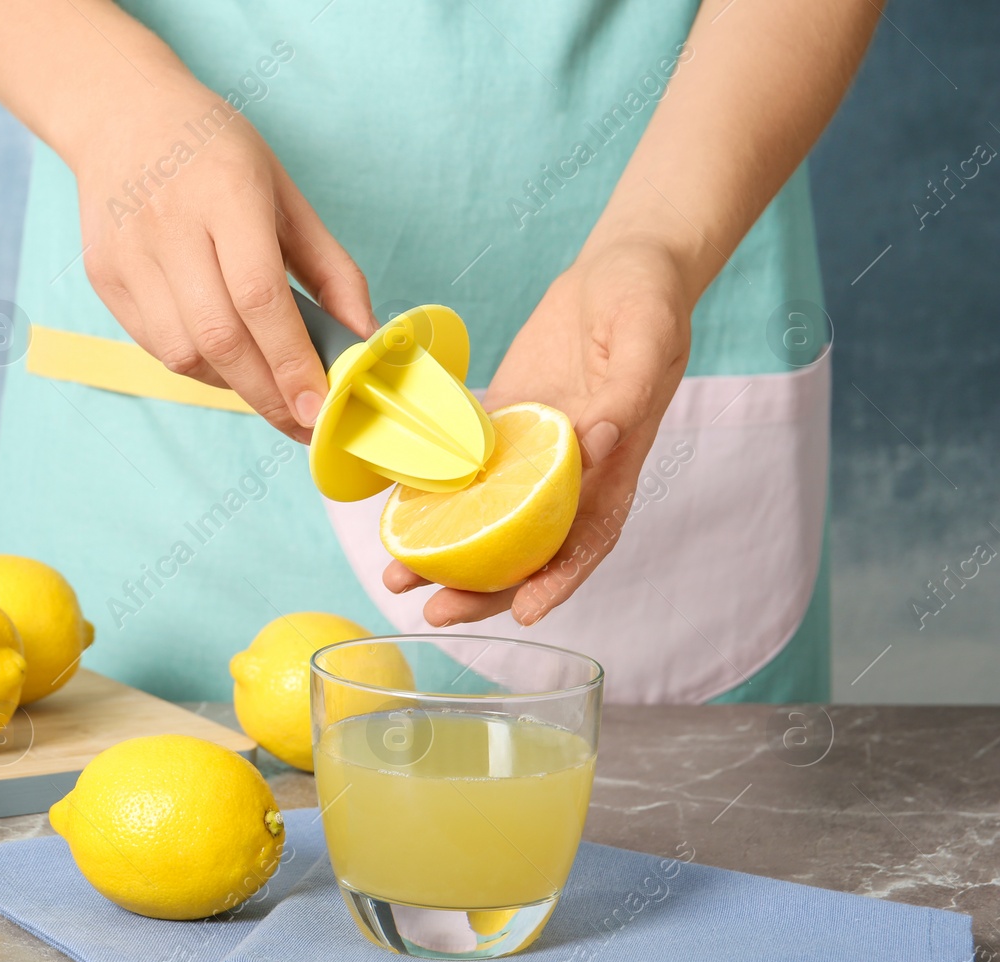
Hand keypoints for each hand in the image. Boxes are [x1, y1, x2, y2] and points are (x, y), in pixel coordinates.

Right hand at [71, 87, 375, 441]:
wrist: (121, 115)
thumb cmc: (215, 153)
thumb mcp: (285, 193)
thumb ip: (330, 268)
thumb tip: (363, 338)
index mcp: (225, 192)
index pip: (259, 297)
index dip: (291, 362)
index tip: (319, 407)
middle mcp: (169, 223)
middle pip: (220, 338)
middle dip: (268, 393)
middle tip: (303, 421)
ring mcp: (128, 254)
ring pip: (184, 353)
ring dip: (234, 384)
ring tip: (265, 381)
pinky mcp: (103, 278)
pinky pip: (157, 346)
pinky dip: (199, 365)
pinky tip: (223, 355)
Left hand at [383, 238, 692, 624]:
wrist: (622, 267)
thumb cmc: (648, 301)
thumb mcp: (648, 340)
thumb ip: (625, 396)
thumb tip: (591, 444)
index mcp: (615, 463)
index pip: (589, 538)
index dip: (559, 581)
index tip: (525, 612)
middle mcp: (573, 471)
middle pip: (527, 547)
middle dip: (484, 589)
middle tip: (436, 613)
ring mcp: (534, 450)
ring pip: (488, 517)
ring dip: (446, 552)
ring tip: (398, 578)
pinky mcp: (505, 422)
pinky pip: (466, 470)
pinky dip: (432, 496)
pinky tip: (394, 513)